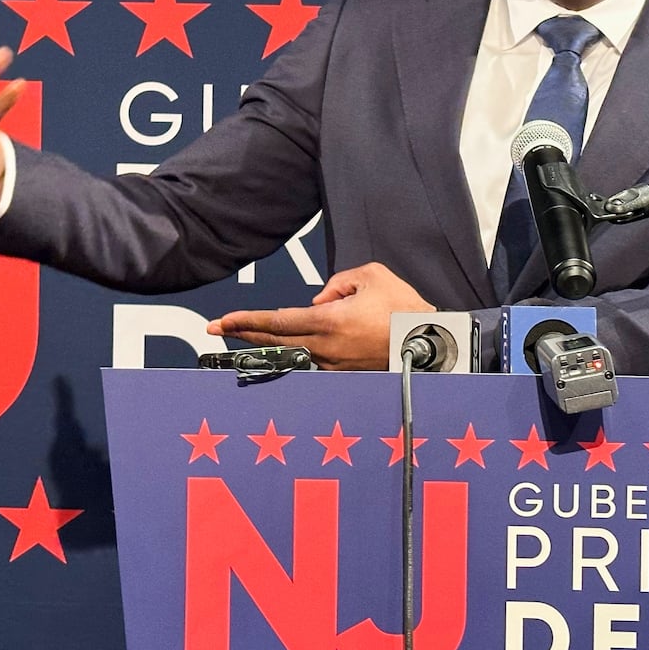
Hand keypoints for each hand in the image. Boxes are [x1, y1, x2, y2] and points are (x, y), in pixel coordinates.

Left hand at [207, 262, 434, 370]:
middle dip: (243, 334)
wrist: (431, 343)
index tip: (222, 322)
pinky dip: (296, 348)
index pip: (277, 321)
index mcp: (328, 322)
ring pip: (293, 351)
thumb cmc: (403, 307)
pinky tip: (286, 342)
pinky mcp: (345, 374)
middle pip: (275, 341)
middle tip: (217, 330)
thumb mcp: (371, 276)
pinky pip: (314, 357)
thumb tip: (319, 300)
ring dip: (269, 342)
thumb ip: (338, 282)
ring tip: (245, 333)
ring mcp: (334, 364)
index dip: (246, 321)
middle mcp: (326, 347)